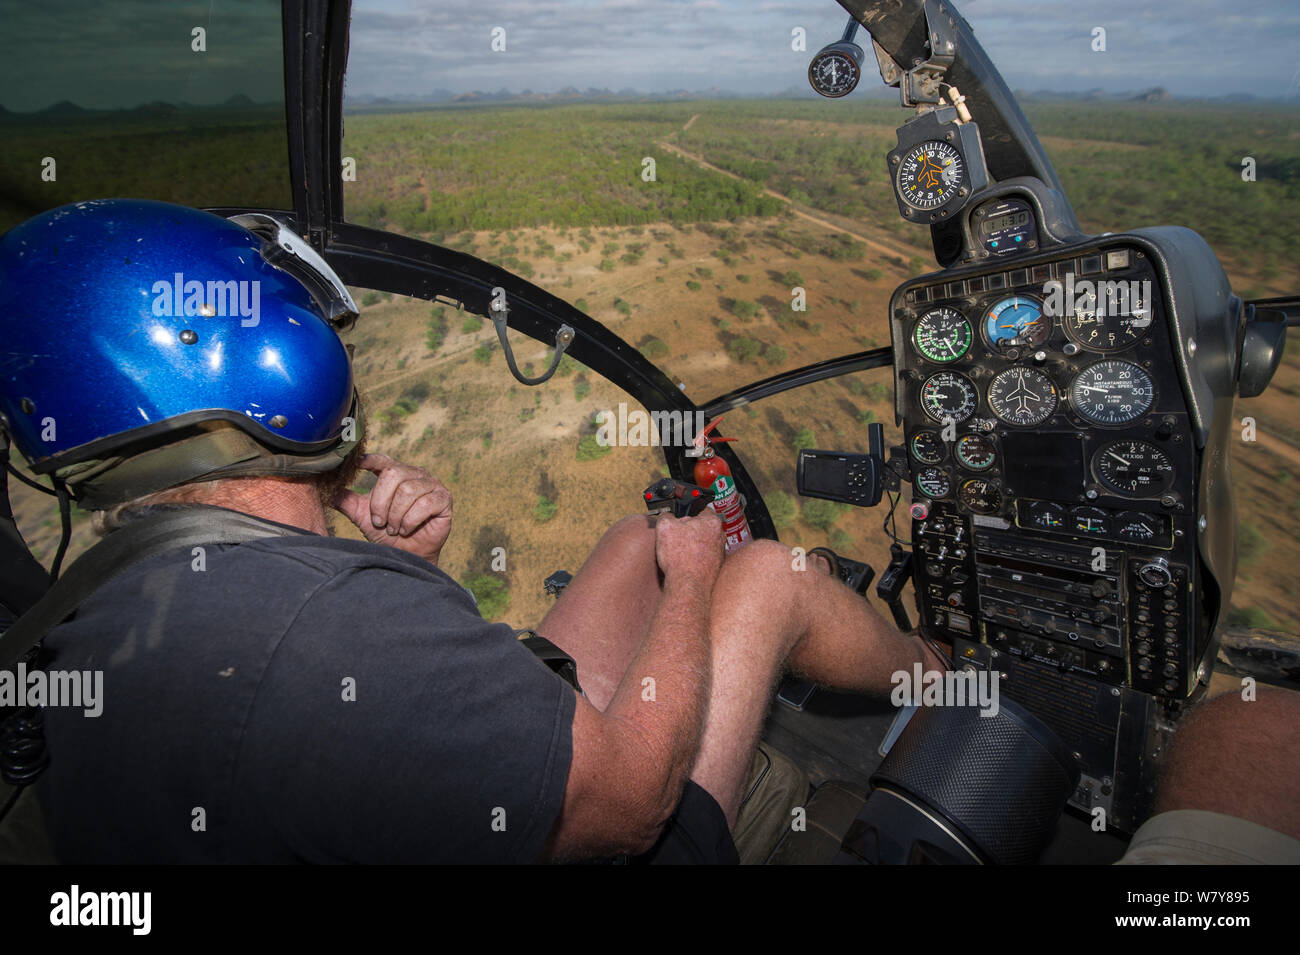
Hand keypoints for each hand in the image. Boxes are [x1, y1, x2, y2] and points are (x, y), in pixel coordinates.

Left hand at [333, 453, 452, 564]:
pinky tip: (407, 529)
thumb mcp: (363, 516)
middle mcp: (415, 474)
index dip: (371, 460)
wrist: (407, 556)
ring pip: (408, 490)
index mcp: (397, 473)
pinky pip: (425, 504)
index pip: (384, 460)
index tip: (357, 464)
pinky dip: (411, 520)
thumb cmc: (387, 534)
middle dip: (381, 501)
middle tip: (379, 521)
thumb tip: (327, 489)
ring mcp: (432, 484)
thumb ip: (347, 501)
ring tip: (394, 528)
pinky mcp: (444, 499)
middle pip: (393, 474)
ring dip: (396, 515)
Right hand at [653, 509, 724, 585]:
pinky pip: (703, 557)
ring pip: (702, 543)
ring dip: (691, 546)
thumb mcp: (664, 527)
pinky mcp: (716, 567)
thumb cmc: (680, 557)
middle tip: (676, 537)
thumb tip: (668, 516)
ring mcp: (720, 553)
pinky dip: (695, 559)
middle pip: (701, 527)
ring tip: (679, 553)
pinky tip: (684, 564)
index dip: (687, 513)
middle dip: (689, 531)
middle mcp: (720, 536)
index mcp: (712, 522)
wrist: (688, 586)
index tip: (679, 520)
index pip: (700, 509)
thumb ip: (667, 516)